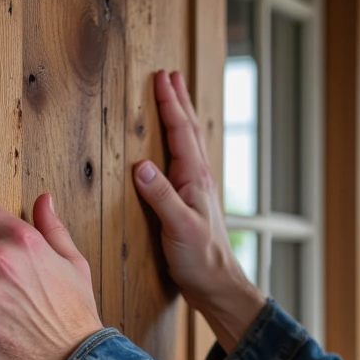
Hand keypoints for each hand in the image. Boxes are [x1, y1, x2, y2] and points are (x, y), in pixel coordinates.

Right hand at [135, 69, 264, 351]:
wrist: (218, 285)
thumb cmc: (201, 259)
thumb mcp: (178, 227)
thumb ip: (160, 196)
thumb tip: (141, 165)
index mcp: (195, 179)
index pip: (181, 132)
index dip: (170, 104)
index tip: (161, 77)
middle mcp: (199, 178)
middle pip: (189, 130)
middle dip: (178, 101)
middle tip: (170, 75)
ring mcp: (198, 189)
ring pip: (189, 143)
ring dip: (181, 118)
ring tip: (174, 98)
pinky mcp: (192, 202)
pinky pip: (184, 161)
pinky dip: (179, 142)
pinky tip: (175, 147)